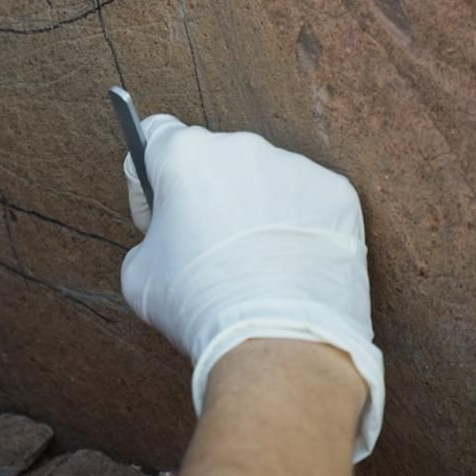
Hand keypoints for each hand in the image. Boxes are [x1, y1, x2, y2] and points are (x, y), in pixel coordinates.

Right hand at [120, 115, 384, 460]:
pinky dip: (297, 227)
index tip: (159, 209)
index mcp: (185, 154)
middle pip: (214, 160)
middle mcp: (241, 146)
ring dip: (255, 209)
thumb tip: (167, 237)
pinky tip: (290, 268)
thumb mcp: (138, 273)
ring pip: (264, 181)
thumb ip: (149, 237)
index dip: (150, 174)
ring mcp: (294, 167)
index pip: (156, 135)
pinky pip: (307, 203)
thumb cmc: (199, 303)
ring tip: (257, 266)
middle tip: (207, 248)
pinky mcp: (336, 193)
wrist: (277, 340)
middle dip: (207, 196)